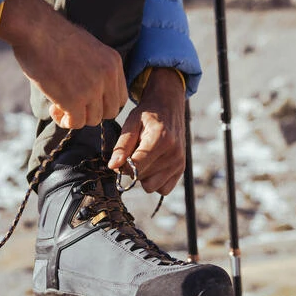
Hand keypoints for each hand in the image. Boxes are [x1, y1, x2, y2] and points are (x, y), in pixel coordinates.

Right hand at [0, 0, 127, 128]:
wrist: (36, 30)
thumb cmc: (54, 35)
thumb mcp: (88, 47)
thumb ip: (97, 68)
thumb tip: (92, 90)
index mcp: (113, 62)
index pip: (120, 97)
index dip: (103, 103)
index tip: (86, 99)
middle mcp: (107, 76)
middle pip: (110, 112)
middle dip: (91, 112)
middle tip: (73, 104)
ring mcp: (92, 89)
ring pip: (93, 120)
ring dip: (76, 117)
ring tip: (59, 104)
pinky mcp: (74, 100)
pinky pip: (76, 123)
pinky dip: (65, 121)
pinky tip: (54, 108)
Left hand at [108, 68, 185, 195]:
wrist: (168, 107)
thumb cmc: (147, 114)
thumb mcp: (131, 123)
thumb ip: (122, 146)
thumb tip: (113, 166)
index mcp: (161, 139)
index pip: (136, 166)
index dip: (123, 166)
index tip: (121, 158)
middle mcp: (174, 153)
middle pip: (142, 178)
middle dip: (133, 170)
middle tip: (135, 153)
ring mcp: (179, 163)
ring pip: (151, 186)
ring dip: (144, 176)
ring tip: (145, 158)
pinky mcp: (181, 170)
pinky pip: (162, 189)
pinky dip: (155, 181)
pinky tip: (153, 165)